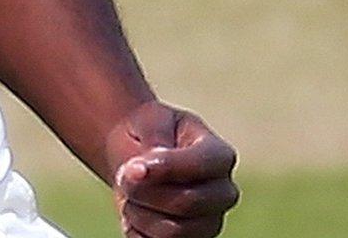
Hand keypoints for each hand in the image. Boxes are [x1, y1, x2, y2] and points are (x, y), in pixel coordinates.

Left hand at [105, 100, 238, 237]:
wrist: (135, 156)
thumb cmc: (147, 133)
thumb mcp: (149, 120)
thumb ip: (154, 137)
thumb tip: (147, 169)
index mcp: (220, 156)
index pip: (202, 165)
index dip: (165, 167)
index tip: (133, 165)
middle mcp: (223, 193)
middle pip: (187, 203)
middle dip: (144, 191)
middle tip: (125, 176)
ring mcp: (209, 221)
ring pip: (173, 232)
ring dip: (137, 212)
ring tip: (130, 194)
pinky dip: (137, 231)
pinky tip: (134, 211)